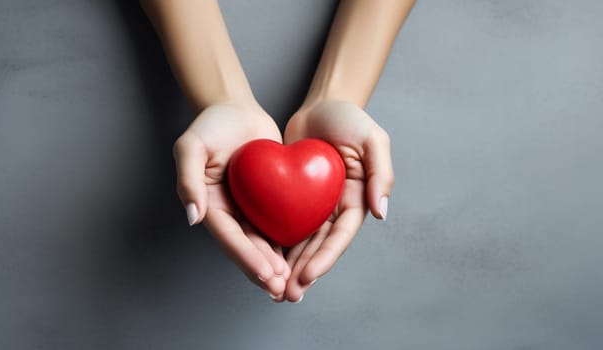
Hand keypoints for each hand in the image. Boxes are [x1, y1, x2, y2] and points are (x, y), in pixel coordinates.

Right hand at [173, 103, 289, 298]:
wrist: (236, 108)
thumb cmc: (210, 125)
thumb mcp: (191, 147)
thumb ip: (188, 180)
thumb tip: (194, 218)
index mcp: (210, 204)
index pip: (229, 238)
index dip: (247, 258)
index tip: (265, 275)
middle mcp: (230, 211)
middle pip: (248, 246)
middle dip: (264, 270)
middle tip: (282, 289)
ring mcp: (250, 206)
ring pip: (264, 240)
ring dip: (277, 263)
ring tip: (292, 282)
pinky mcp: (269, 198)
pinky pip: (279, 222)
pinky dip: (288, 241)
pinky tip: (303, 256)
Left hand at [282, 100, 394, 301]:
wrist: (321, 103)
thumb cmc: (349, 118)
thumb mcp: (373, 139)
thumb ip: (381, 173)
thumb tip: (381, 213)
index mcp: (356, 198)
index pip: (340, 235)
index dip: (326, 258)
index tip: (308, 276)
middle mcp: (336, 207)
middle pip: (320, 246)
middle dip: (305, 271)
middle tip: (288, 293)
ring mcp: (314, 203)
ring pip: (302, 241)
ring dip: (290, 265)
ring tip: (275, 288)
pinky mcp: (294, 196)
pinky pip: (285, 223)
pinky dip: (277, 243)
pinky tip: (264, 260)